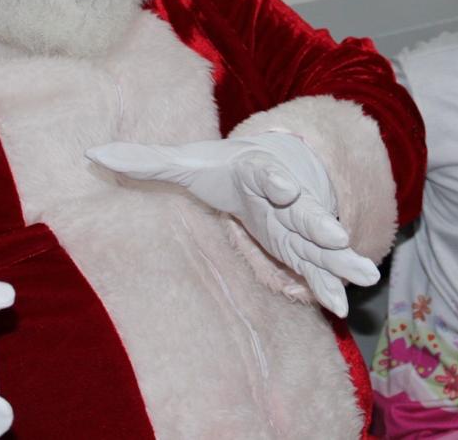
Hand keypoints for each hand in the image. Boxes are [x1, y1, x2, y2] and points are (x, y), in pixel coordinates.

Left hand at [87, 132, 378, 316]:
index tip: (286, 186)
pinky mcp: (302, 248)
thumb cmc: (220, 167)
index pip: (267, 173)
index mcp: (256, 171)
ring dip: (342, 258)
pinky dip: (331, 284)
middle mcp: (285, 198)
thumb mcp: (183, 162)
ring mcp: (298, 224)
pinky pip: (318, 268)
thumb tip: (92, 153)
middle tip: (337, 235)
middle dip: (321, 223)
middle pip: (305, 210)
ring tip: (366, 274)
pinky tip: (343, 305)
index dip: (276, 179)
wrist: (262, 169)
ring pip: (322, 243)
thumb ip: (142, 160)